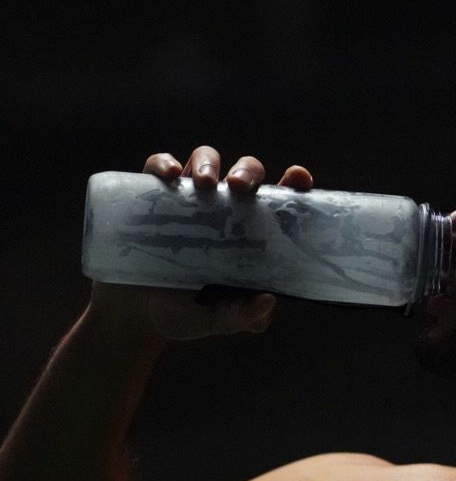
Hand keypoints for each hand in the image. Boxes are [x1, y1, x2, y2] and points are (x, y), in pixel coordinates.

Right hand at [89, 145, 313, 342]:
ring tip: (205, 184)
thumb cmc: (183, 314)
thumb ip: (243, 316)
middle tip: (239, 187)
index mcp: (248, 233)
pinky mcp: (151, 198)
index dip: (293, 184)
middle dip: (247, 171)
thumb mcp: (216, 320)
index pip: (278, 201)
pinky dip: (163, 164)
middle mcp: (222, 210)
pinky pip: (157, 168)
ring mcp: (186, 200)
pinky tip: (169, 175)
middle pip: (243, 173)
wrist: (132, 318)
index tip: (298, 177)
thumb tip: (267, 302)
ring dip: (208, 163)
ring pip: (204, 160)